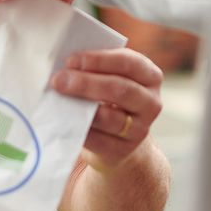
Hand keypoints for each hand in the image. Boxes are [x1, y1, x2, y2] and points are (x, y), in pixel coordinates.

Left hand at [52, 48, 162, 171]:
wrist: (116, 140)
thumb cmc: (107, 99)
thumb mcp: (109, 79)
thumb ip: (95, 69)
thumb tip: (66, 67)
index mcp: (149, 76)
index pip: (129, 63)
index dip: (99, 60)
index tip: (71, 60)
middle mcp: (151, 103)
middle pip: (120, 89)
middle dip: (86, 83)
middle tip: (59, 80)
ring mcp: (140, 129)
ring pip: (111, 117)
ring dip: (81, 107)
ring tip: (59, 98)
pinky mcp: (123, 150)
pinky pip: (99, 139)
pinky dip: (79, 129)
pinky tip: (64, 120)